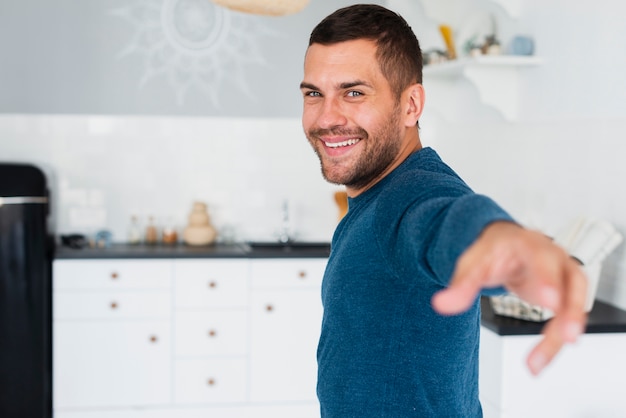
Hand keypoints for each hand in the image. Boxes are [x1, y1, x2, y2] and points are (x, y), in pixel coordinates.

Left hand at [431, 221, 587, 374]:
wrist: (504, 245)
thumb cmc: (493, 250)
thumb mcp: (473, 262)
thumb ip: (461, 284)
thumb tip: (442, 303)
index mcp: (529, 245)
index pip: (542, 258)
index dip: (548, 279)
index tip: (549, 301)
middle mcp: (554, 258)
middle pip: (571, 281)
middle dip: (571, 309)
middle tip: (567, 335)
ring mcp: (563, 276)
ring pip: (574, 304)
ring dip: (564, 333)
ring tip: (538, 361)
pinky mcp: (566, 295)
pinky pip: (567, 318)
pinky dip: (554, 340)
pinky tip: (539, 358)